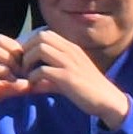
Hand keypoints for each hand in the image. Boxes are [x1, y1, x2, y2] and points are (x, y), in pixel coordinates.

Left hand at [18, 27, 132, 127]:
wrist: (108, 100)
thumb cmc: (88, 89)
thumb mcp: (71, 73)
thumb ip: (54, 71)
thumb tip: (34, 78)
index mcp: (71, 48)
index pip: (45, 33)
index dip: (31, 44)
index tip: (26, 59)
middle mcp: (70, 51)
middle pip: (41, 37)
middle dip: (27, 50)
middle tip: (24, 66)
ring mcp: (70, 63)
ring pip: (40, 49)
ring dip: (28, 61)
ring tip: (27, 74)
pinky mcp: (68, 78)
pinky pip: (43, 70)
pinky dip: (33, 77)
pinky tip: (34, 85)